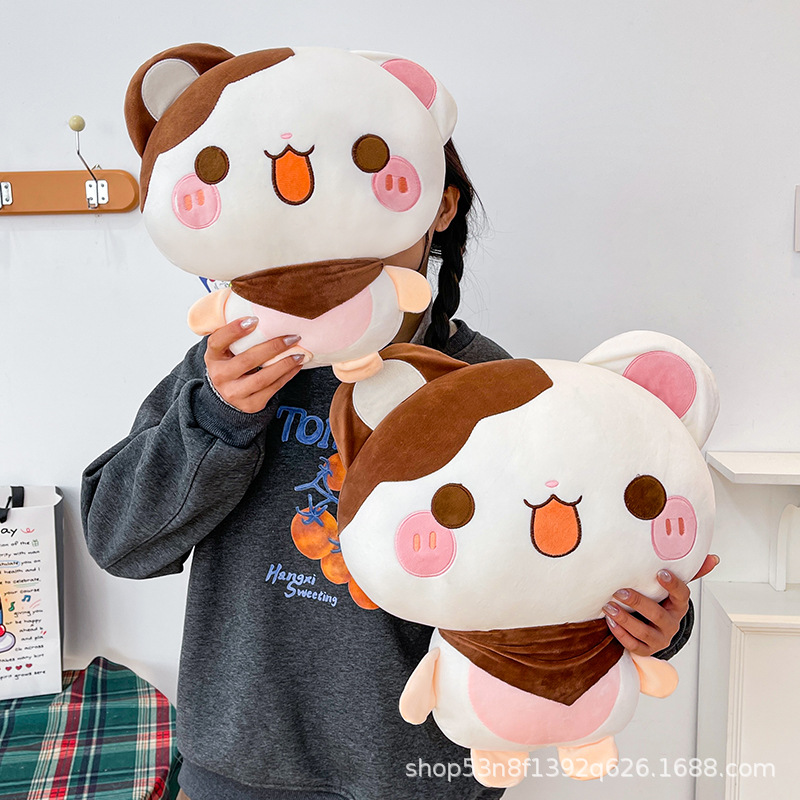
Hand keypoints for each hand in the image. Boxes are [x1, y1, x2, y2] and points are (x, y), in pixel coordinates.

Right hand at [204, 317, 303, 412]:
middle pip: (247, 360)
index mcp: (213, 358)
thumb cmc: (231, 365)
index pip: (218, 341)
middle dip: (272, 347)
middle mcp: (220, 376)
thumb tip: (260, 308)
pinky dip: (287, 376)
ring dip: (284, 364)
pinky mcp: (250, 404)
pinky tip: (296, 365)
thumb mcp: (226, 350)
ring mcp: (234, 393)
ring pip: (262, 378)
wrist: (227, 396)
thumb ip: (236, 334)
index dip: (234, 330)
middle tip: (292, 337)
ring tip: (299, 353)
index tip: (254, 320)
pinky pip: (272, 389)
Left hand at [603, 554, 719, 655]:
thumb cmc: (660, 603)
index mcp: (678, 606)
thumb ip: (689, 573)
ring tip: (609, 607)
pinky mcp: (646, 650)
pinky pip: (634, 645)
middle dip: (638, 602)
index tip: (660, 573)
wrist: (654, 628)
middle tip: (620, 592)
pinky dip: (620, 634)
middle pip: (657, 614)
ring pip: (643, 632)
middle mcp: (671, 624)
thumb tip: (713, 558)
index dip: (673, 585)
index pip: (682, 595)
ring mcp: (660, 639)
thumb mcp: (672, 589)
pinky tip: (610, 621)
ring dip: (625, 619)